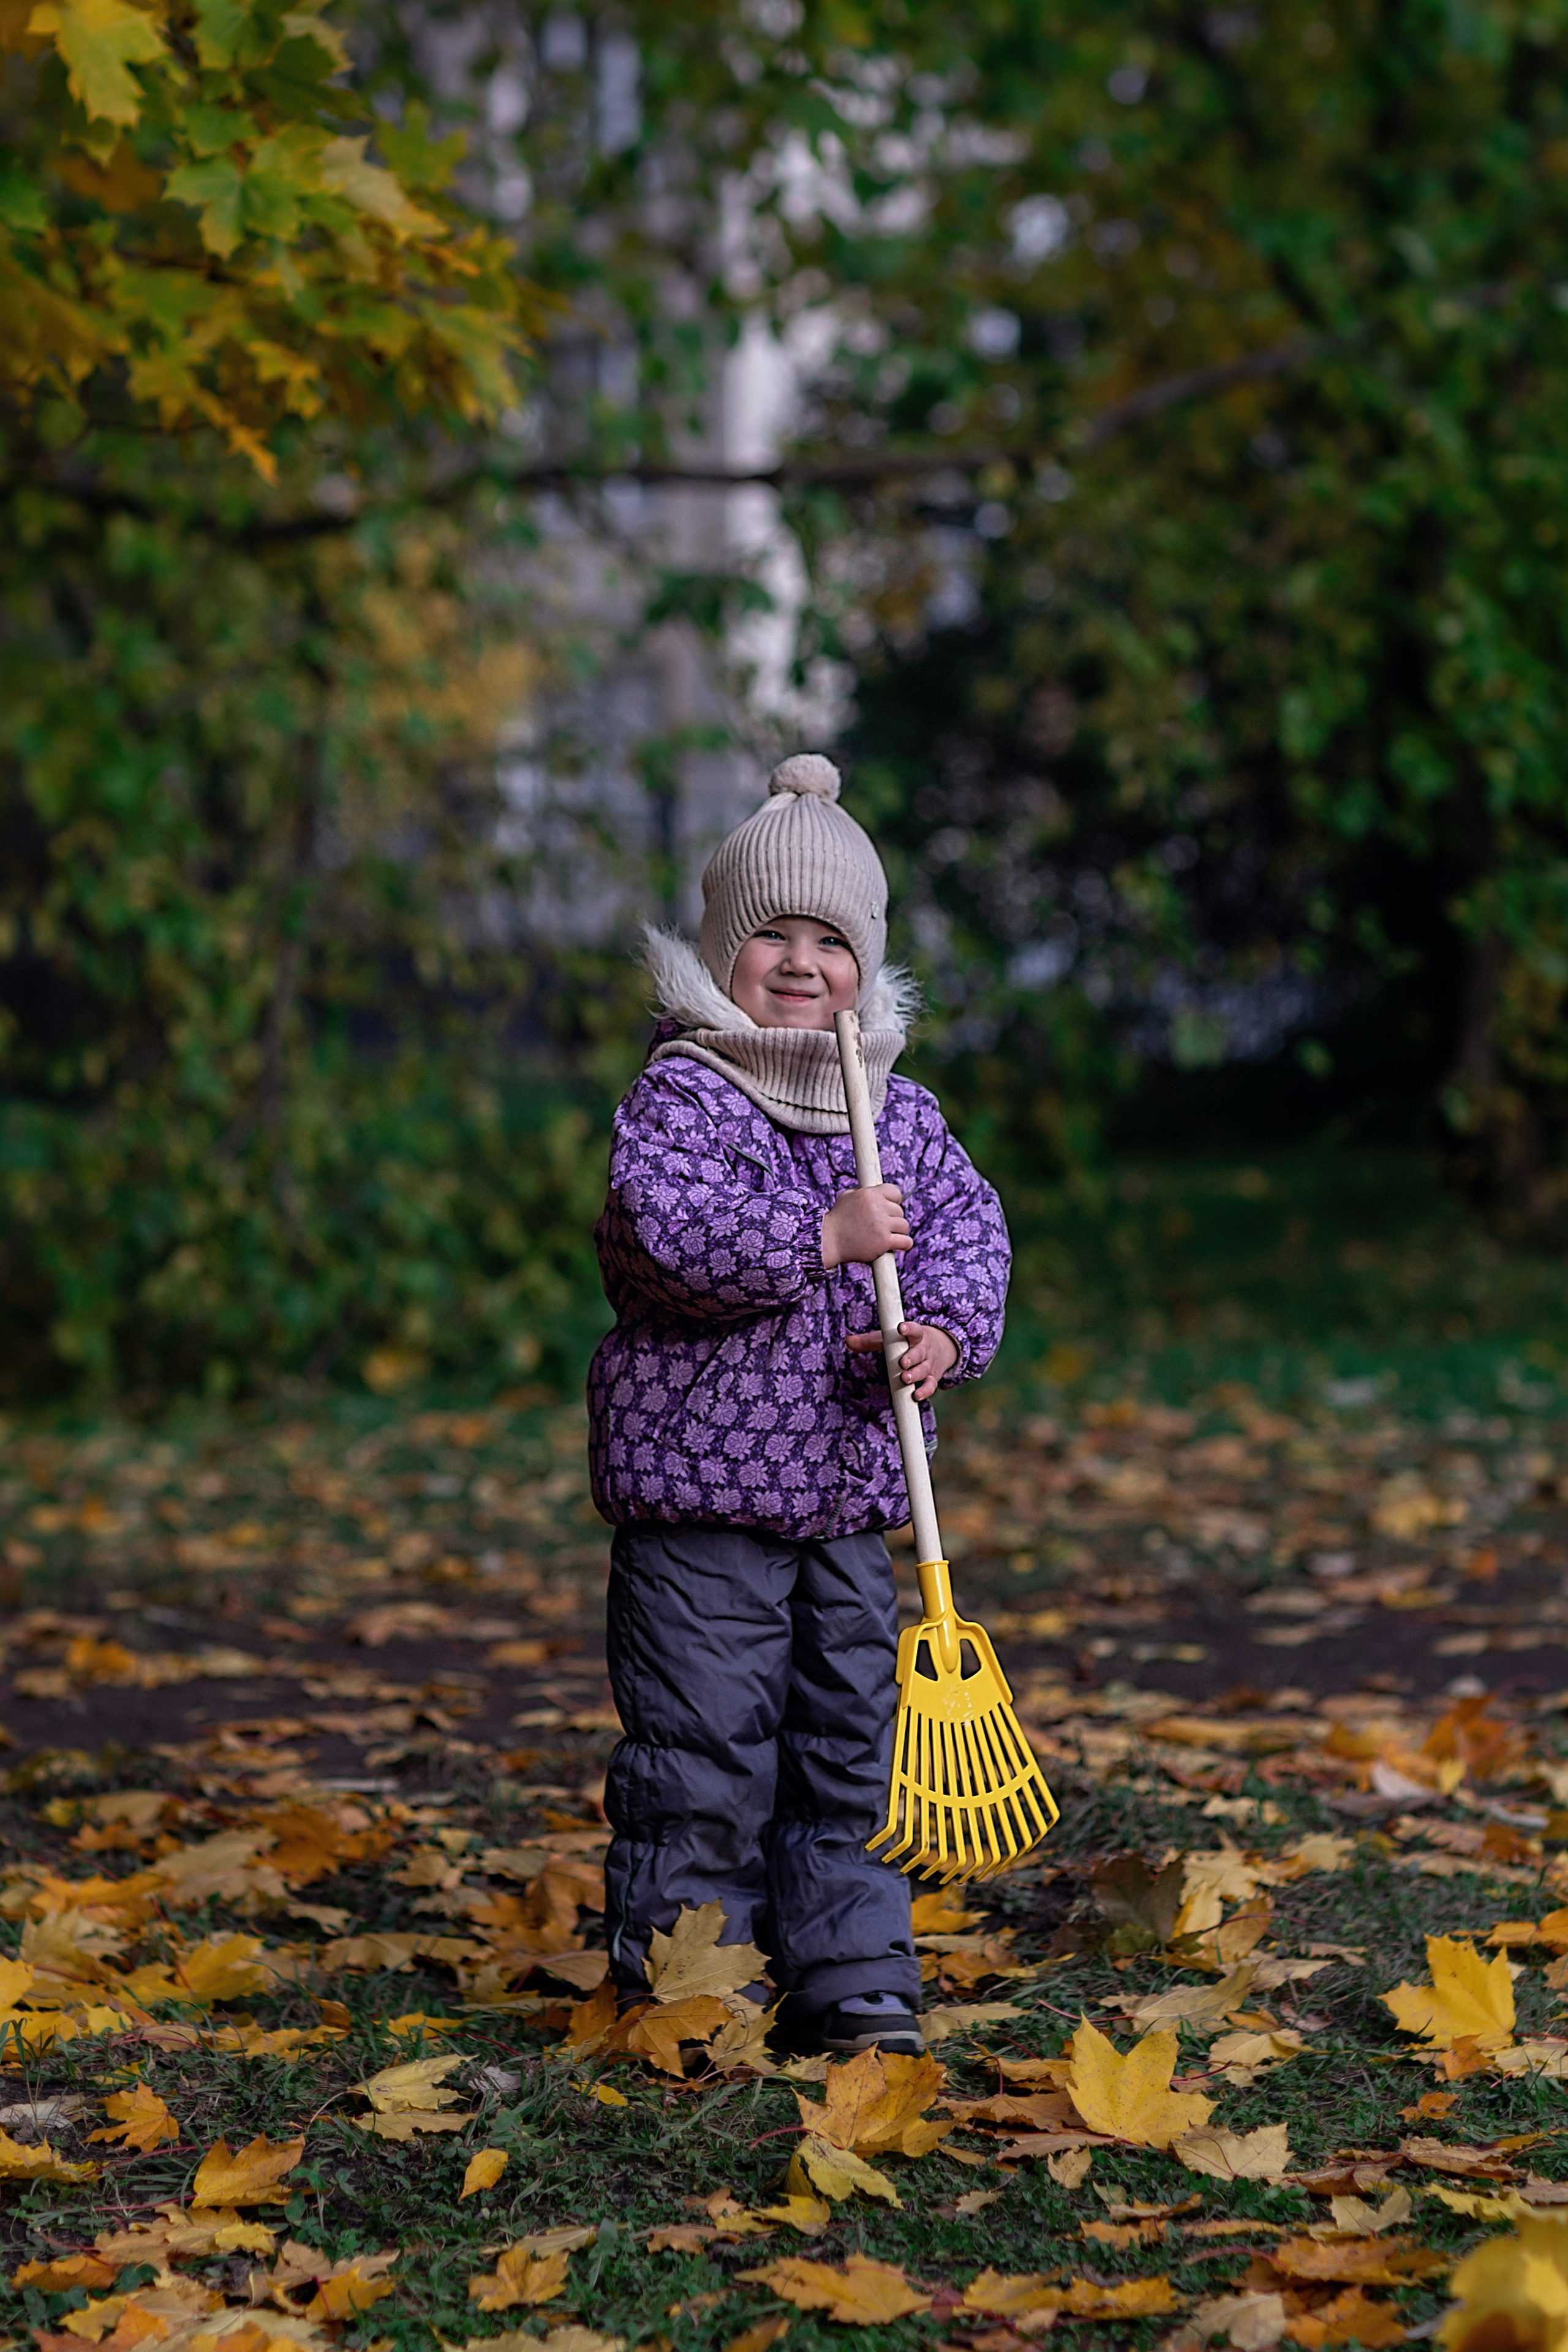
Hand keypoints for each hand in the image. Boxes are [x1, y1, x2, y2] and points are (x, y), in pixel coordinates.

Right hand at [821, 1183, 911, 1269]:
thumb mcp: (847, 1197)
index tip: (890, 1210)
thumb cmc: (837, 1220)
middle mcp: (877, 1207)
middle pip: (900, 1211)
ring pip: (904, 1226)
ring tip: (888, 1236)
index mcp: (870, 1194)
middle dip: (893, 1219)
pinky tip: (900, 1245)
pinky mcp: (884, 1241)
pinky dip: (904, 1244)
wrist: (828, 1241)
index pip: (895, 1192)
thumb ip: (862, 1192)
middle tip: (882, 1226)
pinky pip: (905, 1241)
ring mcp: (882, 1224)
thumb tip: (875, 1190)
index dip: (894, 1201)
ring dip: (898, 1232)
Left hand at [845, 1320, 959, 1402]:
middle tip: (902, 1363)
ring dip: (915, 1374)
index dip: (909, 1328)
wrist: (942, 1347)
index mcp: (916, 1336)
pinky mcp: (932, 1378)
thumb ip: (870, 1341)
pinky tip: (916, 1396)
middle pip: (919, 1352)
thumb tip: (847, 1341)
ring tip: (904, 1378)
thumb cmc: (908, 1343)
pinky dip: (925, 1391)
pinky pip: (931, 1385)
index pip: (914, 1329)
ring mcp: (929, 1364)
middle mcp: (924, 1349)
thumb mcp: (893, 1338)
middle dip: (911, 1357)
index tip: (901, 1328)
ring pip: (924, 1369)